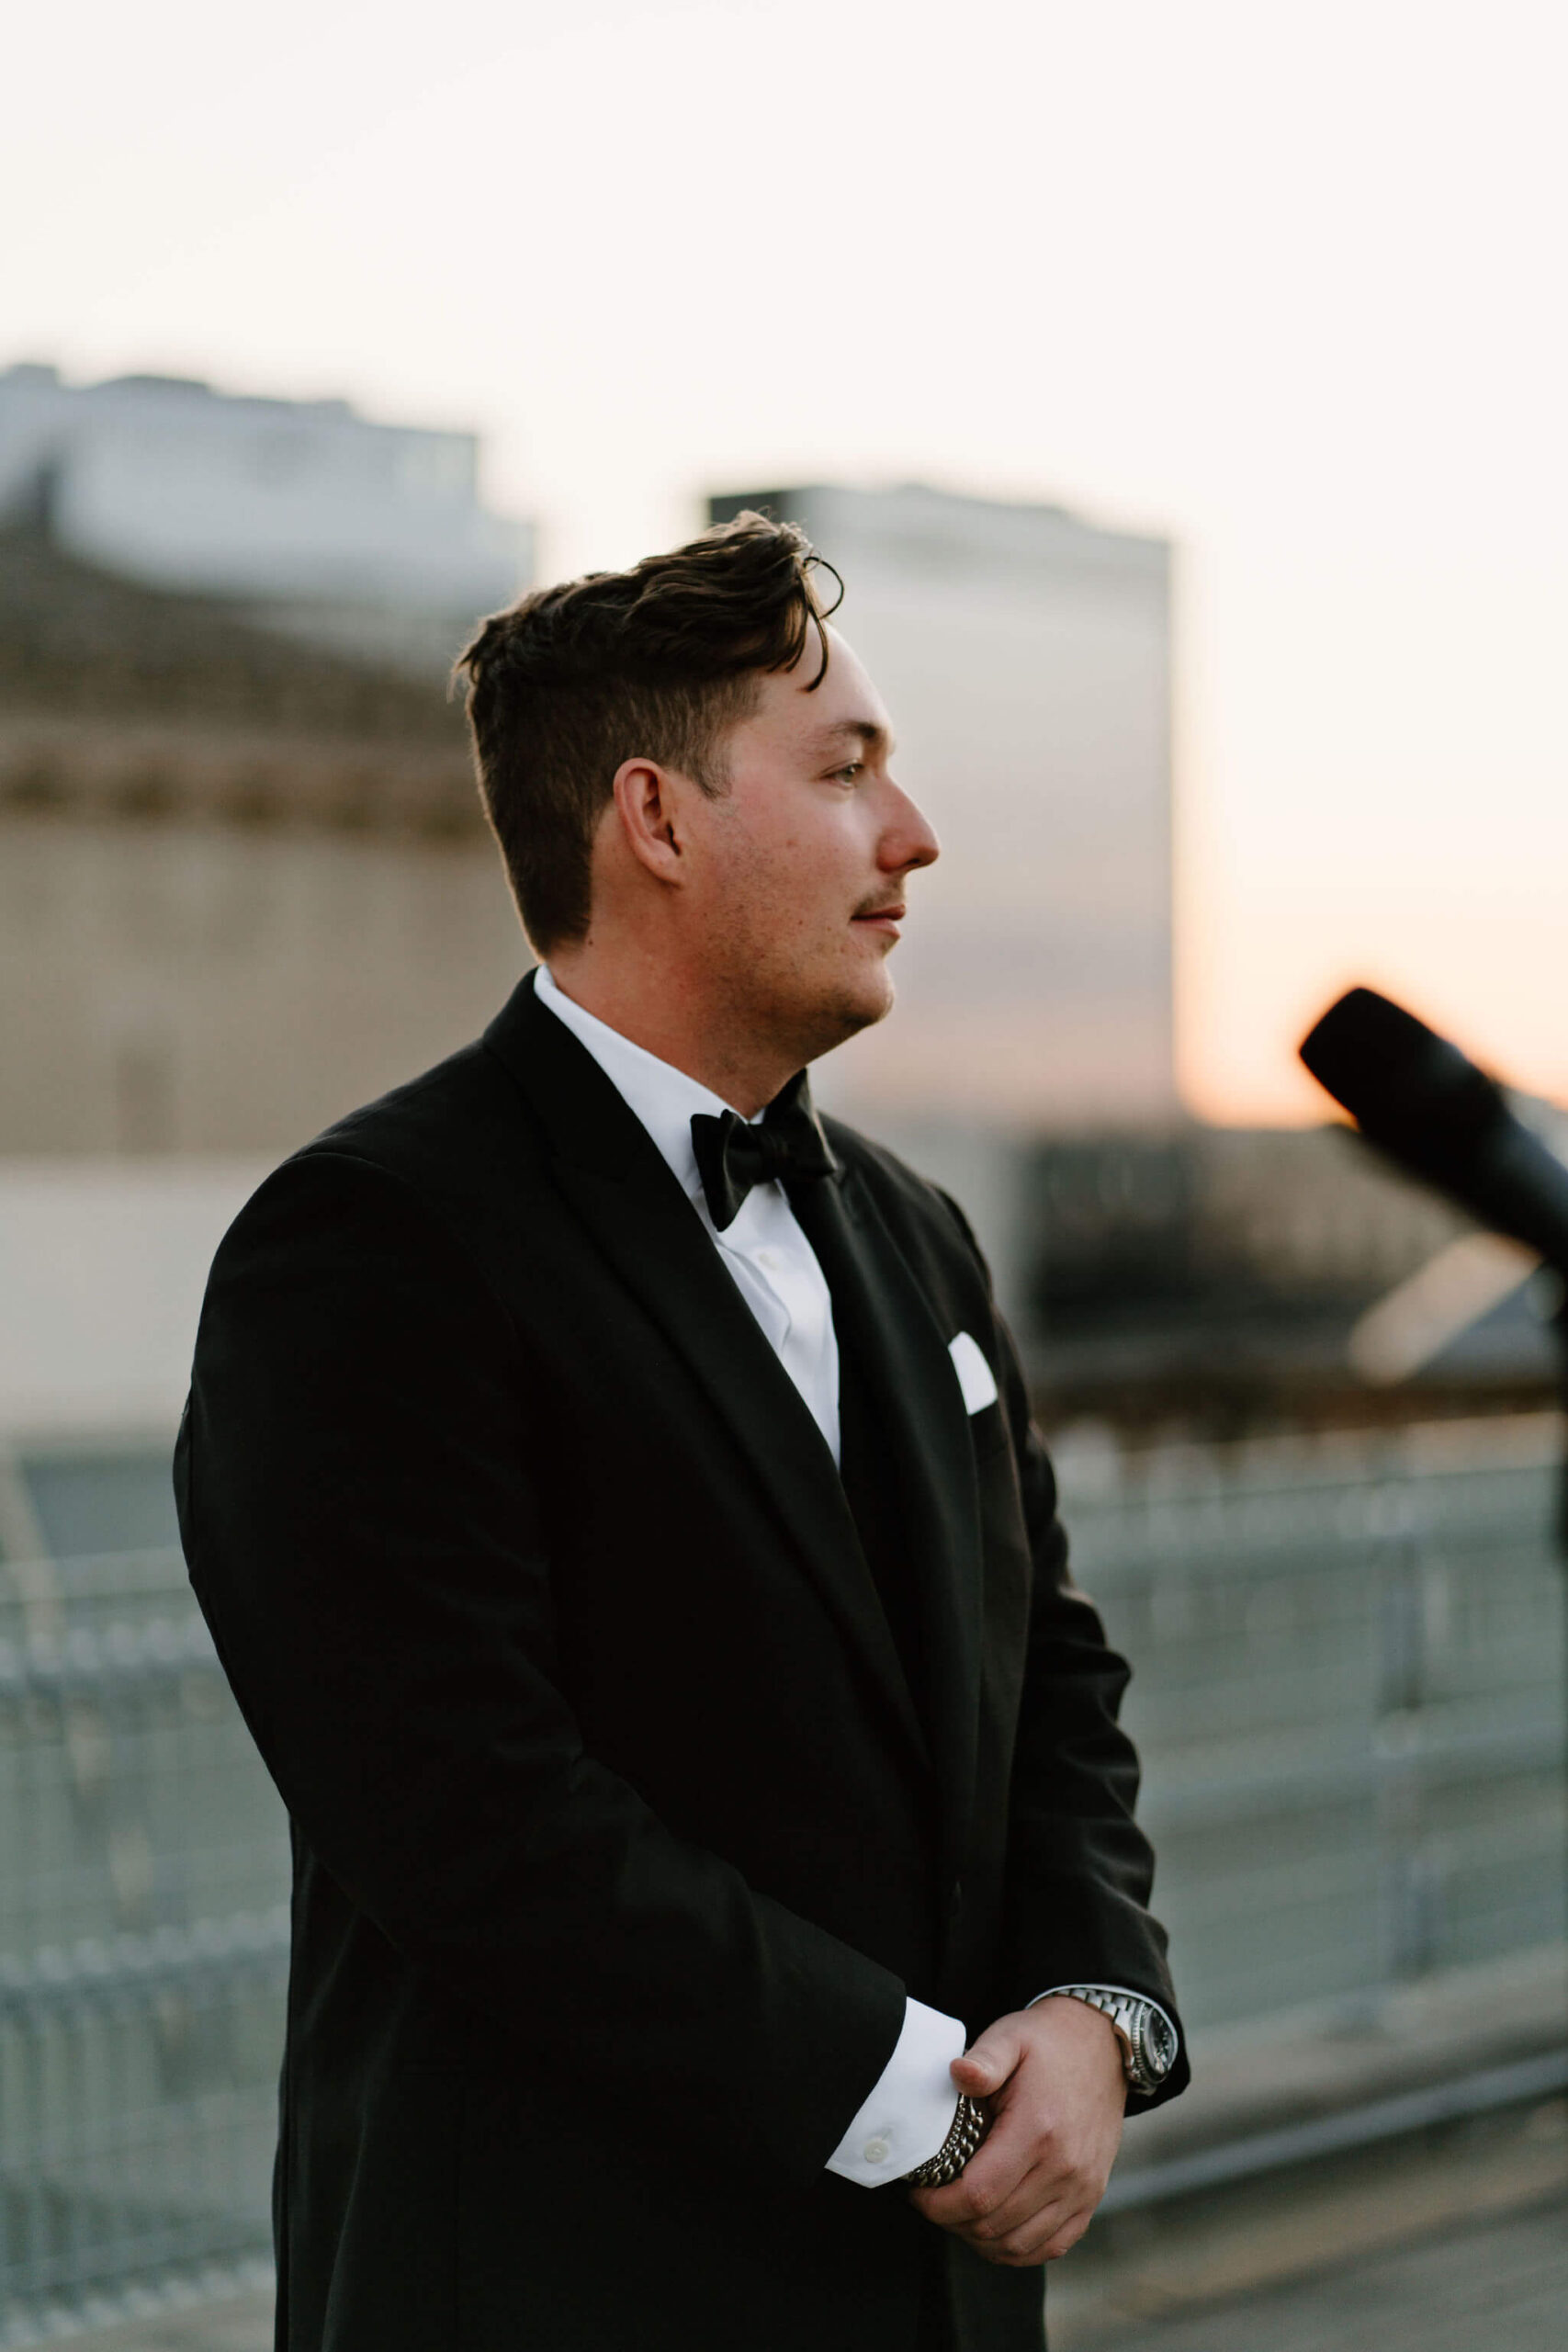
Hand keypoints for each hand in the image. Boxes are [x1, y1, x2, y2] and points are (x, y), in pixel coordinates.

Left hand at [908, 1996, 1124, 2266]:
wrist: (1101, 2048)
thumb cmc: (1047, 2043)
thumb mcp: (1011, 2038)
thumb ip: (984, 2059)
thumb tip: (957, 2073)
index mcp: (1038, 2130)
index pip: (978, 2195)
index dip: (939, 2204)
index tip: (918, 2192)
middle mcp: (1065, 2168)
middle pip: (994, 2226)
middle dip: (952, 2221)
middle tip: (932, 2201)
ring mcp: (1082, 2188)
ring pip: (1019, 2245)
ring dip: (980, 2239)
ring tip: (957, 2214)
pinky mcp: (1091, 2198)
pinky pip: (1051, 2245)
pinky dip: (1017, 2248)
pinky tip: (993, 2229)